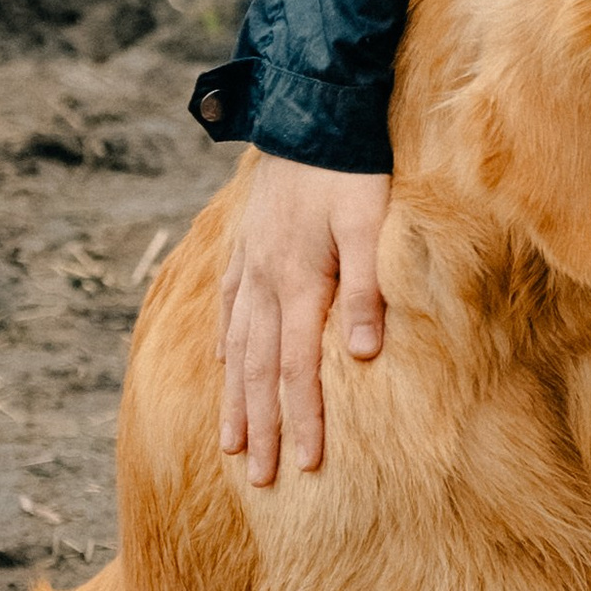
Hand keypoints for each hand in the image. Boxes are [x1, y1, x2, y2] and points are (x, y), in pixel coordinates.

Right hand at [216, 157, 390, 485]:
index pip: (297, 368)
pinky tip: (221, 368)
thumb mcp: (369, 221)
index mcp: (298, 281)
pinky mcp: (241, 247)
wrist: (308, 110)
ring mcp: (246, 265)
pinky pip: (226, 308)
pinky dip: (223, 345)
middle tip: (262, 480)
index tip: (304, 466)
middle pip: (259, 371)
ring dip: (235, 400)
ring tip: (234, 447)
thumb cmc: (350, 167)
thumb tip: (363, 356)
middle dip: (262, 429)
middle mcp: (263, 282)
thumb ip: (368, 287)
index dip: (301, 419)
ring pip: (235, 348)